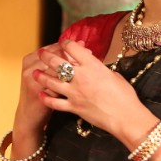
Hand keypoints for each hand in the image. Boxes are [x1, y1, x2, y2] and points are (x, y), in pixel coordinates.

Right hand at [14, 41, 83, 136]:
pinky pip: (57, 87)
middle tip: (89, 55)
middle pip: (56, 57)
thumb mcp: (42, 72)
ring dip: (74, 69)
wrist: (28, 115)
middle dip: (74, 57)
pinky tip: (80, 84)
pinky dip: (70, 85)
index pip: (53, 48)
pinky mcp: (39, 94)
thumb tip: (80, 44)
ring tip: (87, 69)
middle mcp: (30, 68)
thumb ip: (55, 60)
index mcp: (30, 59)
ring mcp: (33, 81)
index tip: (83, 47)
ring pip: (57, 70)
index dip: (70, 47)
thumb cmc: (39, 91)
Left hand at [34, 40, 148, 137]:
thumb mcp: (113, 75)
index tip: (63, 43)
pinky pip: (55, 102)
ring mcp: (75, 92)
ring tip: (35, 73)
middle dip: (46, 56)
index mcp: (92, 65)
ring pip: (51, 82)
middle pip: (57, 62)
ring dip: (41, 76)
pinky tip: (41, 94)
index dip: (66, 43)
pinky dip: (46, 98)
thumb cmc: (124, 96)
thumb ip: (100, 68)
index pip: (73, 48)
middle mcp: (81, 77)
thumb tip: (94, 64)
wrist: (126, 117)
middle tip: (41, 53)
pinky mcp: (73, 107)